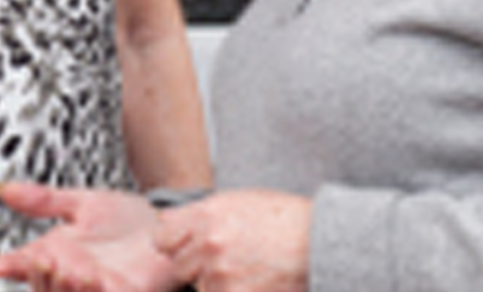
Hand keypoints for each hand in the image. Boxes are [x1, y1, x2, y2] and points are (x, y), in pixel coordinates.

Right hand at [0, 183, 183, 291]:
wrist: (168, 228)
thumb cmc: (129, 220)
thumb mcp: (81, 203)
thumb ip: (43, 199)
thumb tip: (6, 189)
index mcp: (58, 255)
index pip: (27, 265)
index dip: (11, 266)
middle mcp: (73, 275)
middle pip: (44, 287)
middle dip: (39, 278)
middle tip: (41, 260)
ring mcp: (97, 288)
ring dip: (63, 288)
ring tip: (66, 270)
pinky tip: (92, 278)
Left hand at [153, 190, 309, 291]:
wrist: (321, 241)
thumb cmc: (284, 219)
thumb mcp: (238, 200)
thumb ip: (199, 212)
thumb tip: (165, 221)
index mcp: (205, 214)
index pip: (161, 237)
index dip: (173, 245)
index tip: (185, 248)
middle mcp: (208, 242)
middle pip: (177, 266)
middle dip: (195, 267)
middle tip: (226, 263)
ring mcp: (221, 272)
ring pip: (200, 286)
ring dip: (216, 284)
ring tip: (245, 272)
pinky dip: (233, 290)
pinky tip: (253, 282)